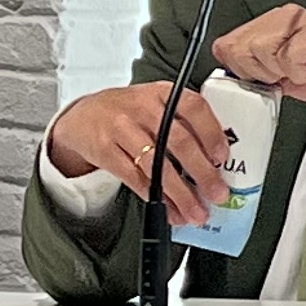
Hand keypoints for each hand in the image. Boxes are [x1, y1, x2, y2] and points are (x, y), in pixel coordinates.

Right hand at [47, 83, 232, 224]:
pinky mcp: (104, 150)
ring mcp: (121, 128)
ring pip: (157, 165)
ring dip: (180, 194)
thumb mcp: (156, 104)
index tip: (222, 158)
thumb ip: (183, 124)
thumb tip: (216, 163)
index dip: (211, 133)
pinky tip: (169, 210)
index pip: (193, 107)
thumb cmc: (128, 112)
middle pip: (178, 141)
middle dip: (202, 173)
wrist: (82, 117)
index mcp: (162, 93)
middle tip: (217, 194)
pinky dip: (155, 198)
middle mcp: (143, 107)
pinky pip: (135, 178)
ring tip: (195, 212)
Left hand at [208, 4, 305, 118]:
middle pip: (241, 47)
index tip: (265, 79)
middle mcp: (286, 16)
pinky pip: (290, 55)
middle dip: (261, 73)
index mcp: (271, 24)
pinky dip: (301, 73)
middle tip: (287, 76)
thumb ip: (254, 71)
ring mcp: (304, 19)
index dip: (242, 70)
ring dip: (283, 72)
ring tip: (304, 70)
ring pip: (262, 48)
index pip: (227, 44)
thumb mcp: (279, 78)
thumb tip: (228, 72)